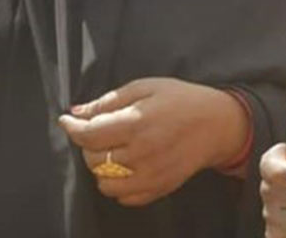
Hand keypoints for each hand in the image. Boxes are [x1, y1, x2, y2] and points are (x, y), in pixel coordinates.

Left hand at [58, 78, 249, 207]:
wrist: (218, 124)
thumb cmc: (181, 100)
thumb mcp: (147, 87)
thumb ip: (110, 100)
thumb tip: (77, 111)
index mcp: (137, 122)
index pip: (89, 134)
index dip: (72, 127)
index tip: (67, 121)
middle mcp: (142, 153)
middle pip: (93, 159)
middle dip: (89, 144)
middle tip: (100, 130)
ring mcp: (151, 175)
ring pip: (104, 182)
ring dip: (101, 167)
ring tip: (114, 150)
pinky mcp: (160, 189)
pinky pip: (124, 197)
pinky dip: (118, 184)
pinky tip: (127, 166)